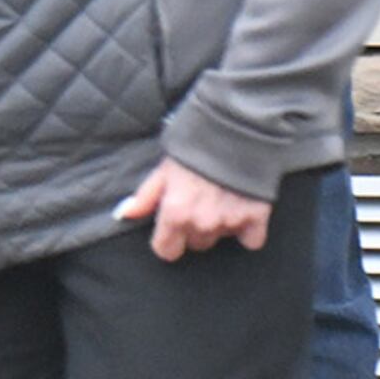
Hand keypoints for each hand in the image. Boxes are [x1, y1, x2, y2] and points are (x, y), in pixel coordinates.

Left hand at [116, 158, 273, 260]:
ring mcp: (230, 221)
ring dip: (220, 225)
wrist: (235, 127)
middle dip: (195, 228)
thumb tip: (123, 215)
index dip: (168, 240)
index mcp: (175, 212)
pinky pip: (251, 240)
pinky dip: (249, 229)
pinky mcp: (256, 217)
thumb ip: (145, 197)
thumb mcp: (163, 168)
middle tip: (200, 201)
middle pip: (196, 244)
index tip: (172, 227)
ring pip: (220, 239)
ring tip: (221, 196)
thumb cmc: (194, 144)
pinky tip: (243, 208)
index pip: (167, 251)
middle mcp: (201, 222)